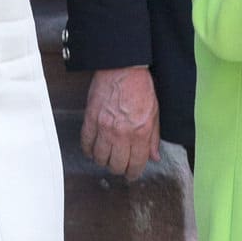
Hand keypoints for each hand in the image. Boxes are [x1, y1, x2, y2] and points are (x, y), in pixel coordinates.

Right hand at [80, 66, 160, 180]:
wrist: (123, 66)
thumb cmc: (141, 87)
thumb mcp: (155, 112)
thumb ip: (154, 138)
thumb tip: (154, 157)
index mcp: (140, 133)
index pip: (135, 165)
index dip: (133, 173)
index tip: (131, 174)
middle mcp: (122, 134)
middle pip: (116, 165)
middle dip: (118, 168)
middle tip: (119, 164)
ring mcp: (104, 128)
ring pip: (100, 158)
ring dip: (104, 160)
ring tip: (107, 156)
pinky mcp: (91, 119)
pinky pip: (86, 143)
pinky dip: (89, 150)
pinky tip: (93, 149)